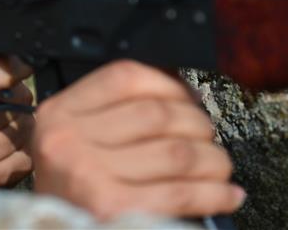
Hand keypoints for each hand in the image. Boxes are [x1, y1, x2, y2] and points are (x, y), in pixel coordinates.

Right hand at [33, 60, 245, 220]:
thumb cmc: (71, 193)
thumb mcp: (75, 142)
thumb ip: (113, 114)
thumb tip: (183, 95)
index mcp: (59, 113)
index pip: (124, 78)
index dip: (169, 84)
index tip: (190, 99)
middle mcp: (69, 139)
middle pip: (155, 114)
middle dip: (197, 124)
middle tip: (209, 137)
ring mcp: (88, 175)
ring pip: (175, 152)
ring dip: (212, 160)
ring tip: (220, 168)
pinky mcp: (111, 209)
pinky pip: (179, 193)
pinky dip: (214, 194)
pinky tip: (228, 195)